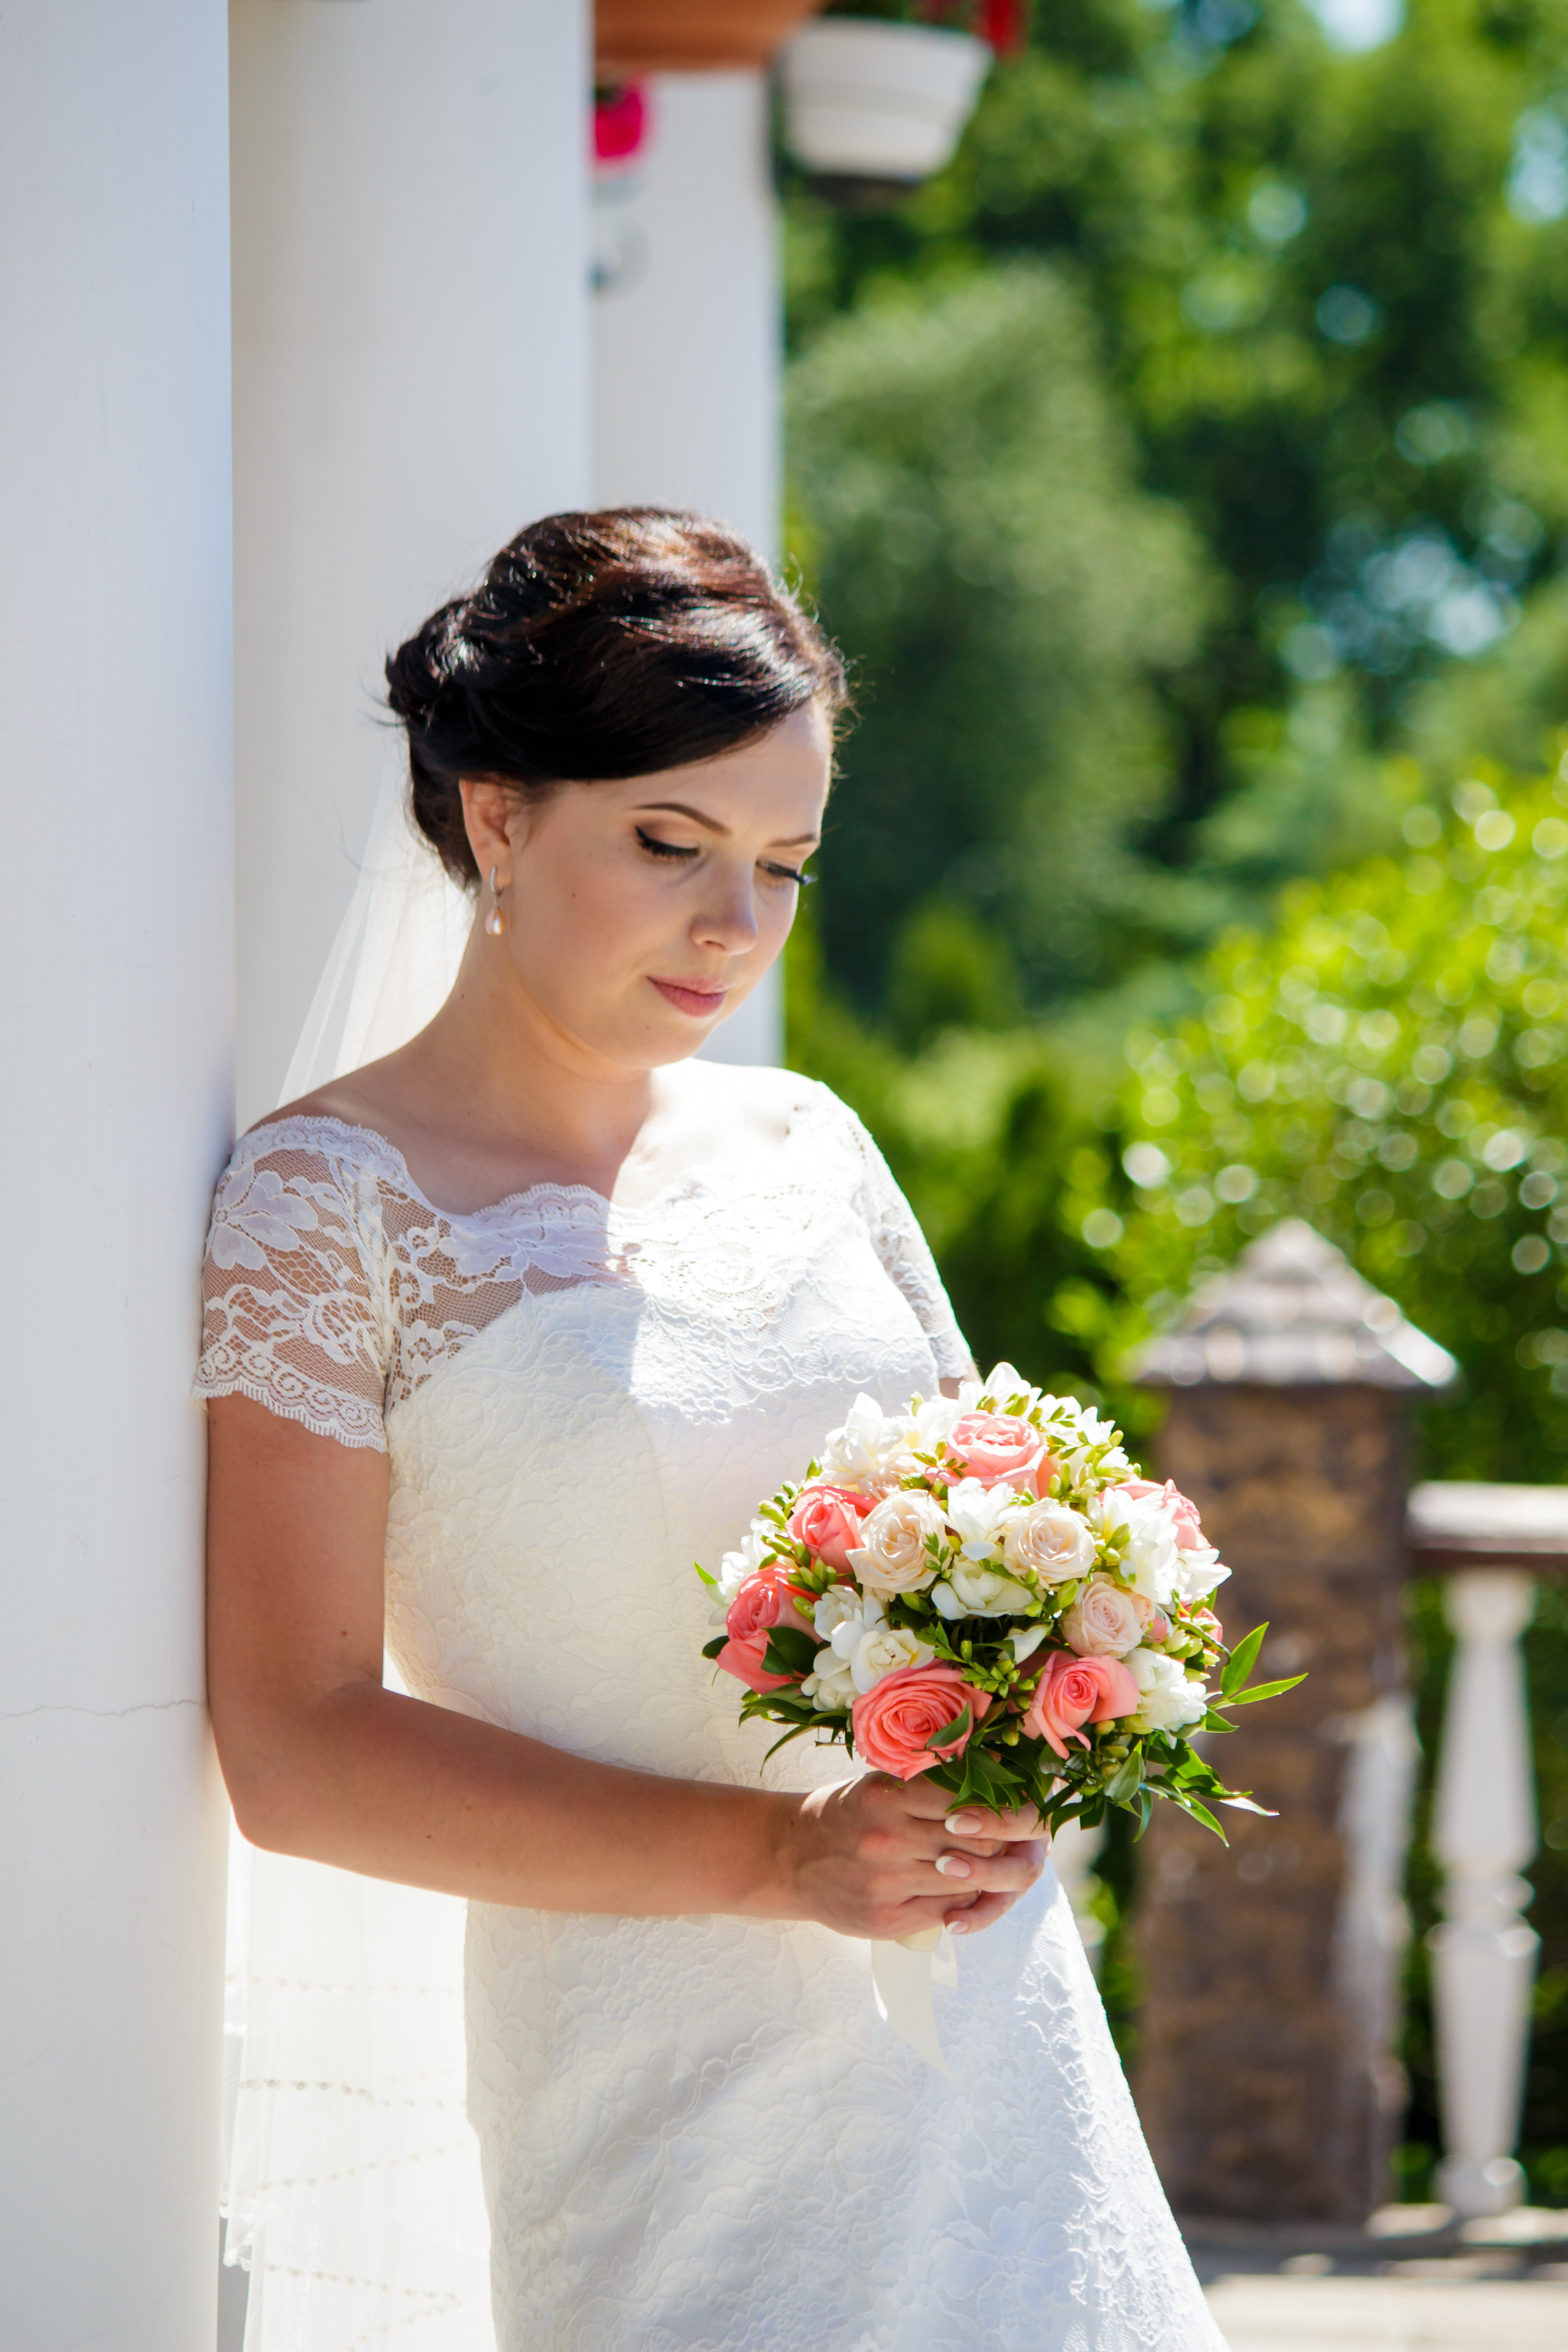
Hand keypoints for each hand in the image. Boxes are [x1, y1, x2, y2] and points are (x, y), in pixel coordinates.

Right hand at [774, 1773, 1046, 1941]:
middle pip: (980, 1843)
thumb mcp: (882, 1784)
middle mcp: (887, 1839)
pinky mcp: (886, 1921)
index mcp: (889, 1795)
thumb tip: (1004, 1784)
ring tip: (1011, 1859)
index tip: (1036, 1806)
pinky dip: (972, 1901)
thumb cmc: (847, 1813)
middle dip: (1018, 1840)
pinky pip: (949, 1912)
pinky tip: (978, 1889)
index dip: (1015, 1808)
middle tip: (1034, 1834)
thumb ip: (933, 1785)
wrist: (789, 1858)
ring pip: (970, 1880)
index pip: (973, 1803)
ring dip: (999, 1872)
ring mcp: (887, 1884)